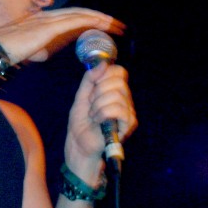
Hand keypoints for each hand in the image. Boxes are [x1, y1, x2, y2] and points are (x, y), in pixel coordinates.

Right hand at [0, 7, 125, 63]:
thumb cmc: (7, 52)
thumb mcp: (27, 50)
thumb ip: (38, 49)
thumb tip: (41, 53)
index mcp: (44, 20)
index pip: (73, 17)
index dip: (91, 20)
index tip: (105, 26)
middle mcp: (48, 16)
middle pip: (81, 13)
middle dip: (102, 19)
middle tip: (118, 25)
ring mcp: (48, 19)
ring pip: (81, 15)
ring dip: (101, 19)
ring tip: (116, 25)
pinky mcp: (48, 27)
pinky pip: (74, 21)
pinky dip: (90, 21)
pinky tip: (102, 24)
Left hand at [64, 62, 137, 179]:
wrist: (78, 143)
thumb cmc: (81, 122)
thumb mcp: (81, 96)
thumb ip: (90, 79)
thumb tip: (103, 63)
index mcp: (115, 91)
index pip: (119, 72)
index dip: (105, 75)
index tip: (93, 86)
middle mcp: (125, 99)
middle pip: (118, 81)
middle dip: (98, 91)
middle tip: (91, 103)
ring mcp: (128, 111)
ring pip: (117, 95)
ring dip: (98, 105)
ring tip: (93, 115)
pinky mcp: (128, 124)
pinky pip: (118, 109)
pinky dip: (103, 113)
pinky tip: (98, 121)